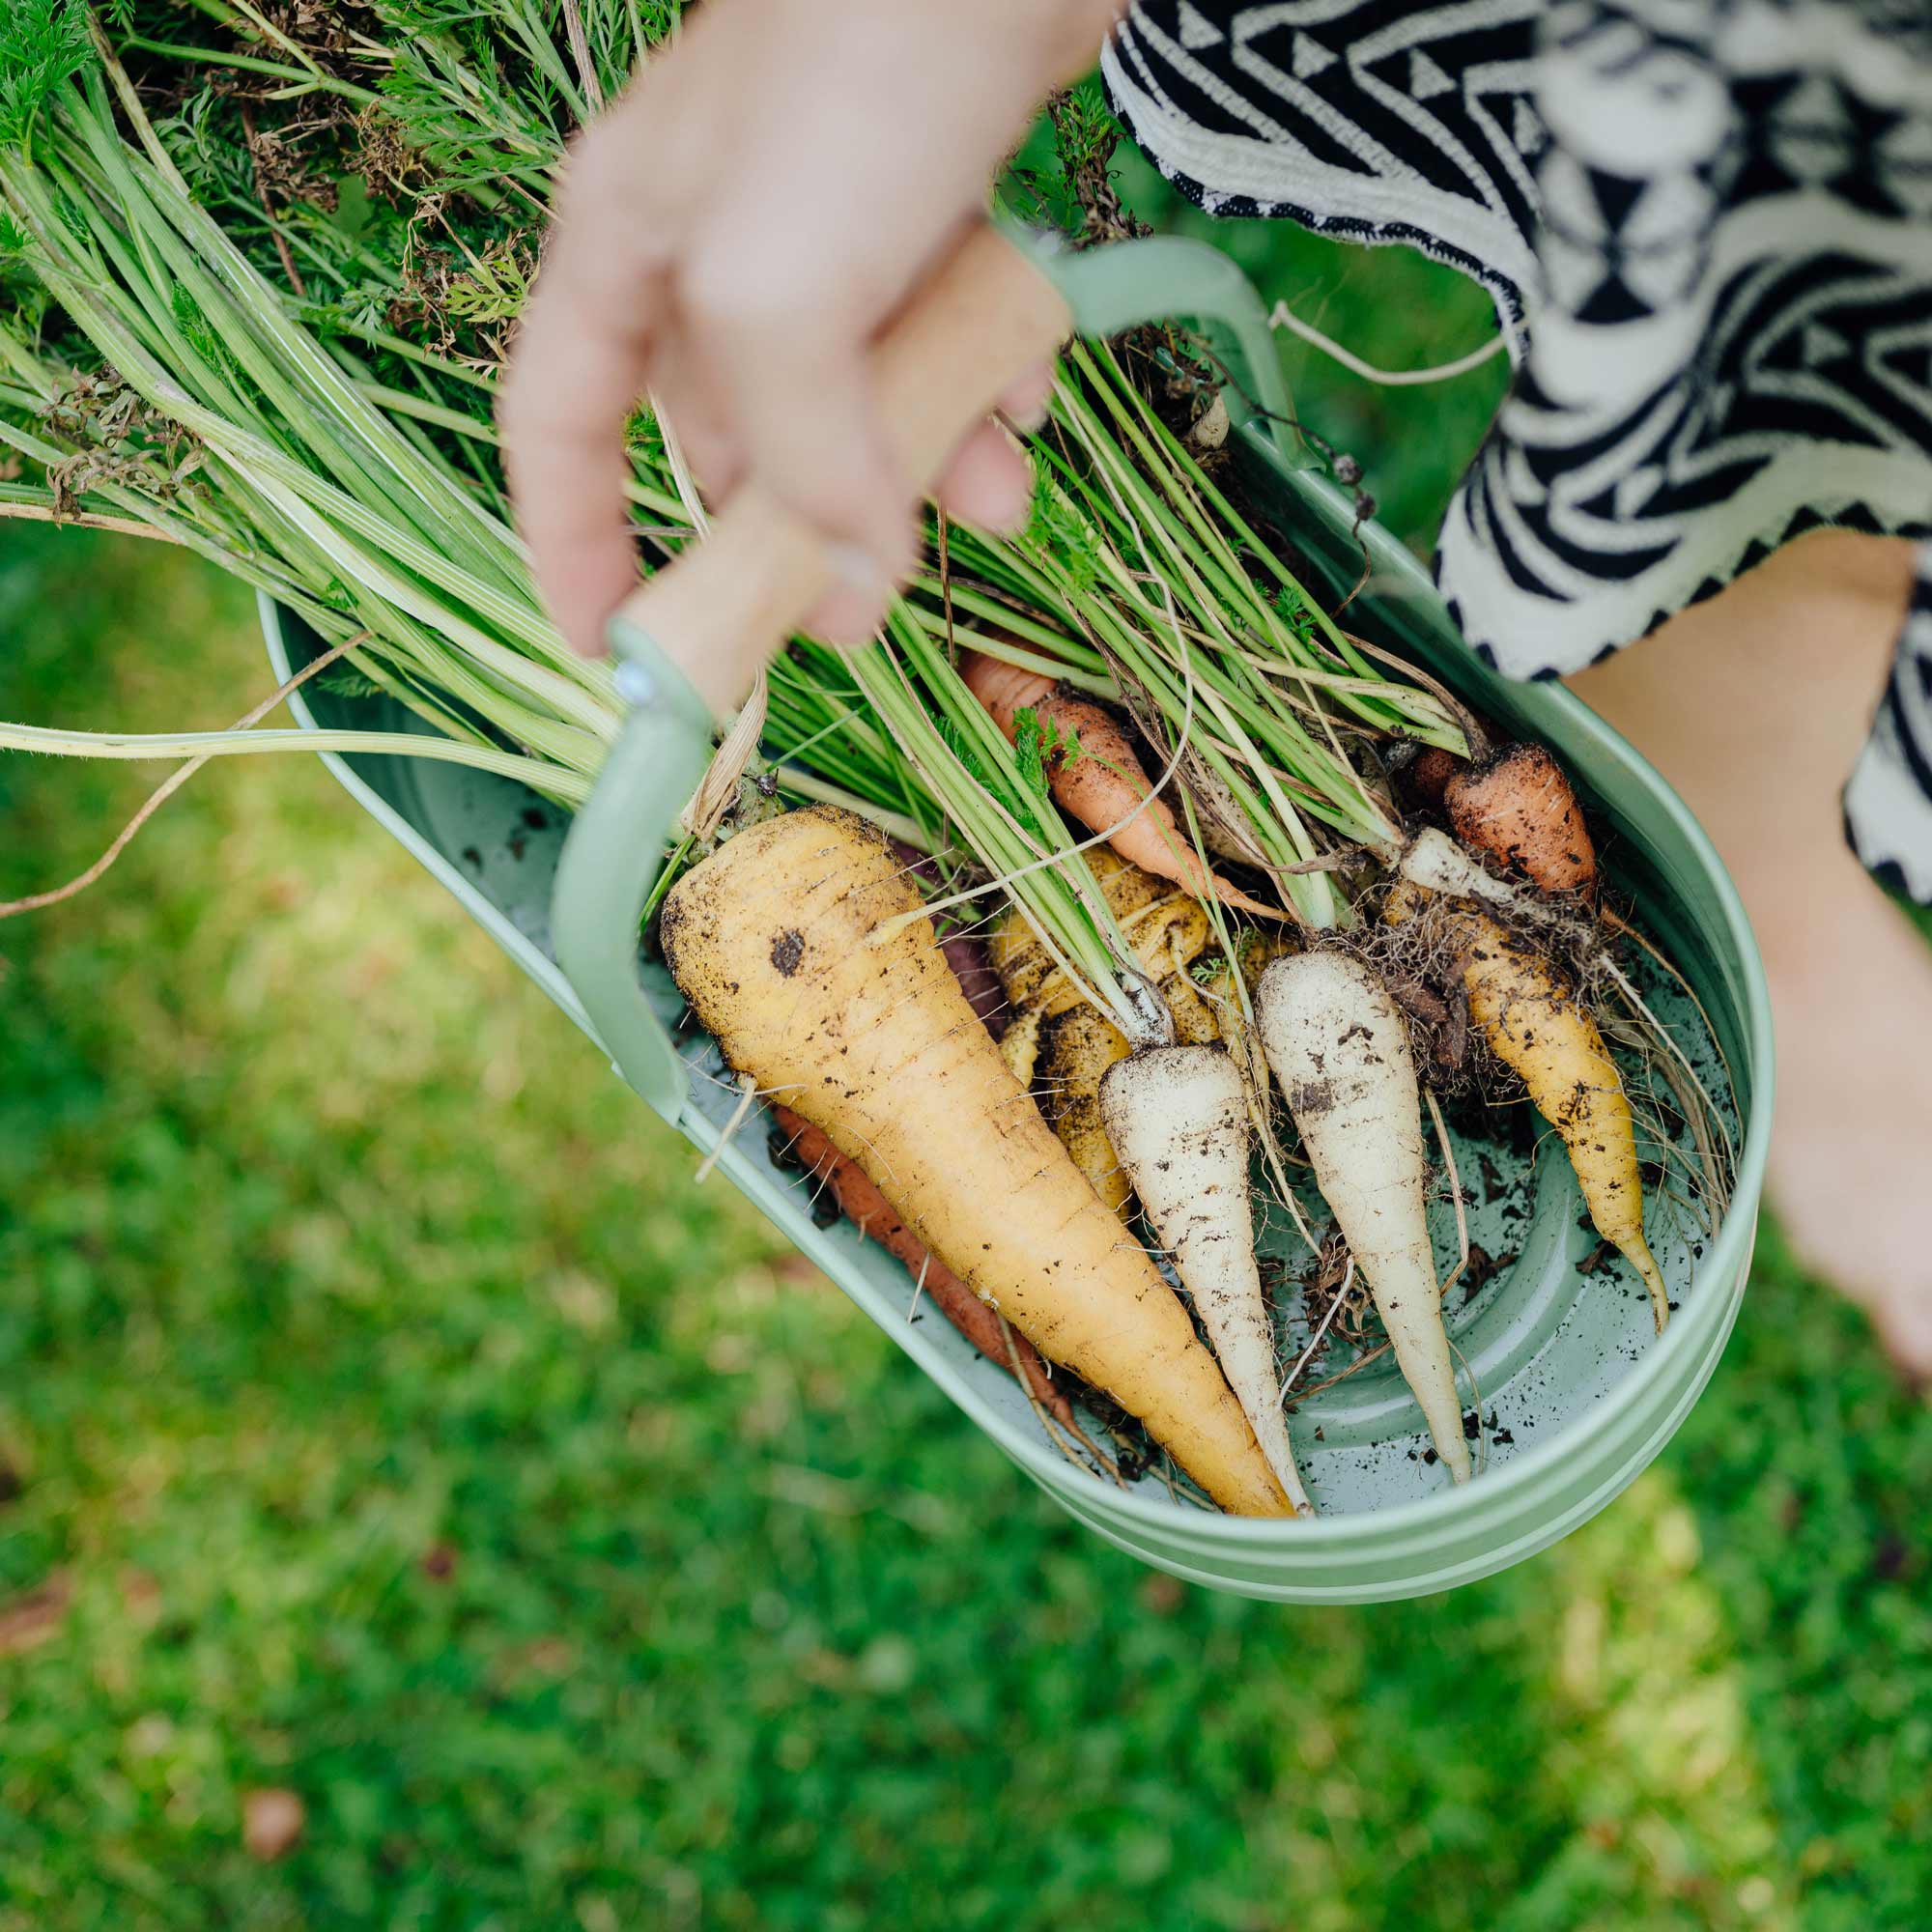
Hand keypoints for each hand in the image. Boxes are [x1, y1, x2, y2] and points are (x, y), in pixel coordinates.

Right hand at [500, 0, 1120, 656]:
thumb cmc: (856, 75)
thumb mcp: (781, 292)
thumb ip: (800, 458)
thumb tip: (847, 590)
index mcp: (625, 251)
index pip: (557, 425)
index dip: (573, 545)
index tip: (619, 653)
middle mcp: (713, 247)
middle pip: (734, 441)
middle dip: (806, 526)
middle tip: (871, 603)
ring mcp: (825, 226)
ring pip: (855, 402)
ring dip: (925, 469)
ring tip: (1003, 501)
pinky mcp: (926, 205)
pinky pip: (937, 338)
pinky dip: (982, 385)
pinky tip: (1031, 398)